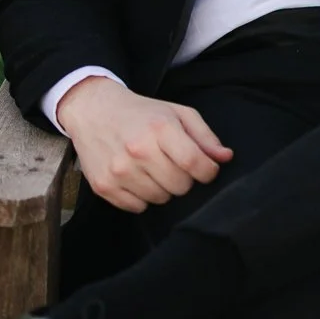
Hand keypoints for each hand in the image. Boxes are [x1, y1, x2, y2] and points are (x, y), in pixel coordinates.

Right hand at [58, 76, 232, 213]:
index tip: (206, 169)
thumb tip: (225, 158)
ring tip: (153, 169)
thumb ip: (204, 136)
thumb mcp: (177, 113)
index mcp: (160, 128)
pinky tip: (137, 177)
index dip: (208, 172)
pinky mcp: (103, 186)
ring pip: (160, 199)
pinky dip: (142, 197)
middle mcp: (137, 150)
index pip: (194, 163)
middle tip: (174, 165)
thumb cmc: (142, 113)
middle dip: (185, 179)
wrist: (93, 111)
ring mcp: (118, 170)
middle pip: (180, 186)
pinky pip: (137, 207)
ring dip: (163, 188)